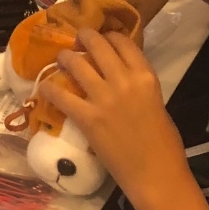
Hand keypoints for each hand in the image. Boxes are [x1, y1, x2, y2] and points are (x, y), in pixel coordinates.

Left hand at [42, 29, 187, 205]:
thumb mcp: (156, 102)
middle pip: (97, 45)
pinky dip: (49, 88)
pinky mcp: (87, 118)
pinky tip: (45, 87)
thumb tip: (120, 76)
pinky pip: (61, 95)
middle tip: (76, 40)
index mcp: (146, 76)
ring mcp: (103, 98)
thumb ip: (138, 85)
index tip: (101, 38)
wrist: (155, 174)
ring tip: (61, 59)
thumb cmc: (164, 144)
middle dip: (84, 37)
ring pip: (76, 63)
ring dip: (65, 57)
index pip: (123, 42)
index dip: (109, 35)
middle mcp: (124, 81)